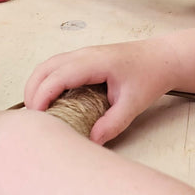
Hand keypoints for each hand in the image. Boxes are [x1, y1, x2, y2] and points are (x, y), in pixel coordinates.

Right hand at [24, 41, 175, 143]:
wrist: (162, 58)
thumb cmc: (150, 75)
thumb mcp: (134, 104)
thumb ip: (113, 123)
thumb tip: (91, 140)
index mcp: (95, 62)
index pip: (58, 76)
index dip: (42, 96)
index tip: (37, 116)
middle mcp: (85, 54)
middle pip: (45, 68)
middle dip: (32, 92)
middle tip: (33, 119)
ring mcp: (83, 54)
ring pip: (48, 66)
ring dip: (37, 86)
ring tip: (38, 112)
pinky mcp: (84, 59)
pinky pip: (56, 67)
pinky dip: (46, 82)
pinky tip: (51, 101)